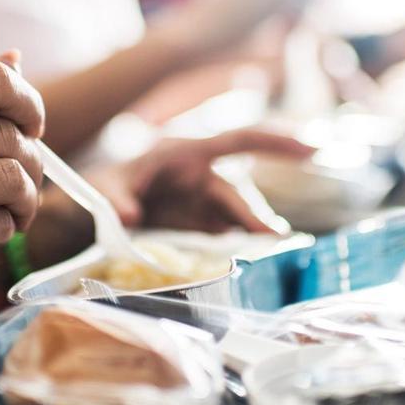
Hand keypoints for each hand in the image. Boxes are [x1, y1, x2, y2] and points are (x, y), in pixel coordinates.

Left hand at [87, 129, 313, 233]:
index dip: (274, 142)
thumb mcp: (104, 190)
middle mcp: (201, 174)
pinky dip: (239, 248)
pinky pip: (226, 234)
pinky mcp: (201, 223)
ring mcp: (203, 200)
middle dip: (254, 216)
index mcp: (185, 152)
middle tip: (274, 238)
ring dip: (249, 235)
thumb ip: (116, 200)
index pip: (238, 141)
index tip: (309, 149)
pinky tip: (253, 263)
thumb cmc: (103, 187)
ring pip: (235, 217)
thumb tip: (131, 216)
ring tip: (268, 255)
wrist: (95, 207)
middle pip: (235, 194)